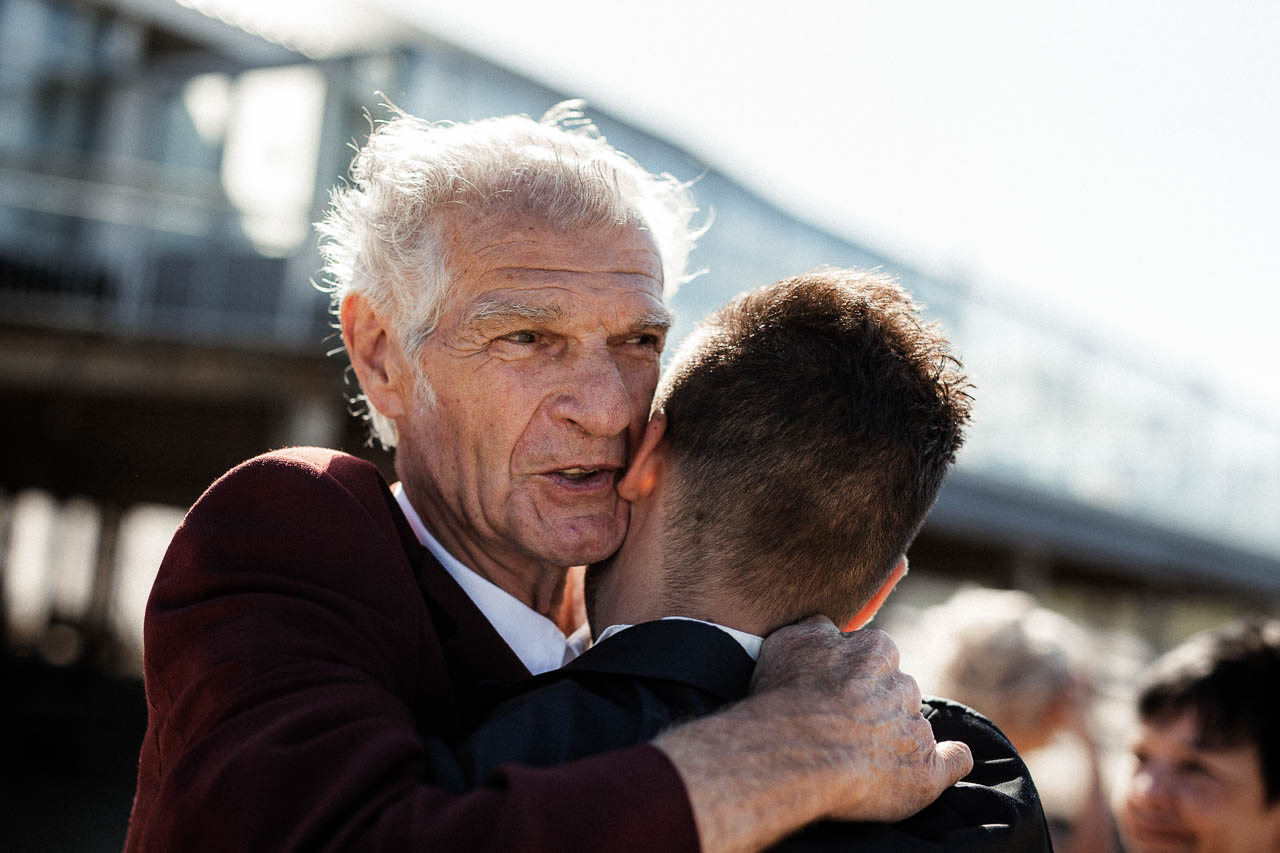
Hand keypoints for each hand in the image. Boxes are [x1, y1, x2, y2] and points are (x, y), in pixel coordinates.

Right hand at [752, 616, 973, 822]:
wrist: (796, 750)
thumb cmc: (788, 694)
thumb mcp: (791, 639)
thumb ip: (818, 628)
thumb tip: (830, 628)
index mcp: (877, 649)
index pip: (873, 655)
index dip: (851, 675)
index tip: (832, 692)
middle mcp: (904, 685)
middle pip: (896, 690)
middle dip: (875, 704)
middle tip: (842, 725)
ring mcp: (917, 728)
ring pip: (913, 725)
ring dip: (895, 736)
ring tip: (858, 757)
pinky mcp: (926, 772)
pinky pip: (954, 760)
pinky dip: (950, 760)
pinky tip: (944, 760)